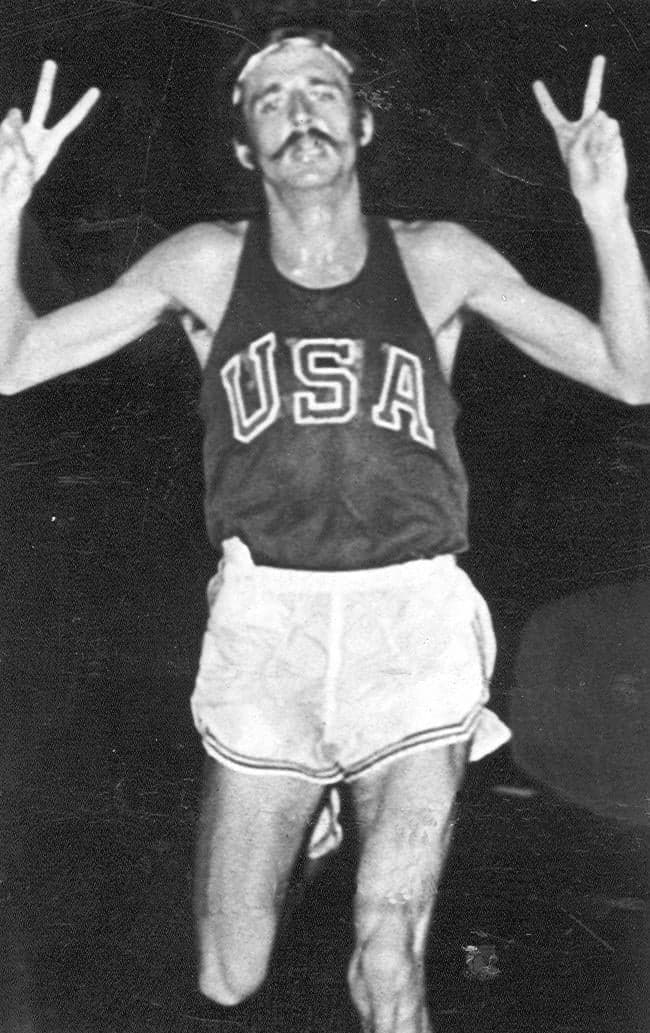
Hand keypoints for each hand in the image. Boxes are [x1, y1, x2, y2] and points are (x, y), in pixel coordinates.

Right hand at [0, 60, 99, 211]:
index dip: (82, 106)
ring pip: (14, 118)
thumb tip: (14, 109)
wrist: (4, 195)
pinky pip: (4, 129)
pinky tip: (6, 159)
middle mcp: (37, 132)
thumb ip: (19, 139)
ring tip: (12, 161)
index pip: (70, 121)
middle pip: (43, 102)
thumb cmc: (20, 186)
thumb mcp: (24, 167)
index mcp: (51, 143)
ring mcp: (19, 131)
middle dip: (46, 81)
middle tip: (51, 62)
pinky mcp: (3, 133)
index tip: (96, 90)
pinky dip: (5, 141)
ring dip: (12, 134)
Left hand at [533, 56, 627, 216]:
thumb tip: (602, 113)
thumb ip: (584, 132)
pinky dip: (608, 141)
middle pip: (590, 97)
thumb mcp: (574, 155)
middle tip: (600, 56)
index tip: (536, 83)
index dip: (545, 99)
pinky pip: (612, 129)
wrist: (600, 194)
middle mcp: (584, 128)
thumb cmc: (581, 179)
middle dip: (595, 76)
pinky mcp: (615, 136)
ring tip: (596, 156)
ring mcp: (601, 130)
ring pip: (602, 117)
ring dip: (598, 137)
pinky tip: (605, 156)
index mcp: (565, 135)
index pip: (553, 114)